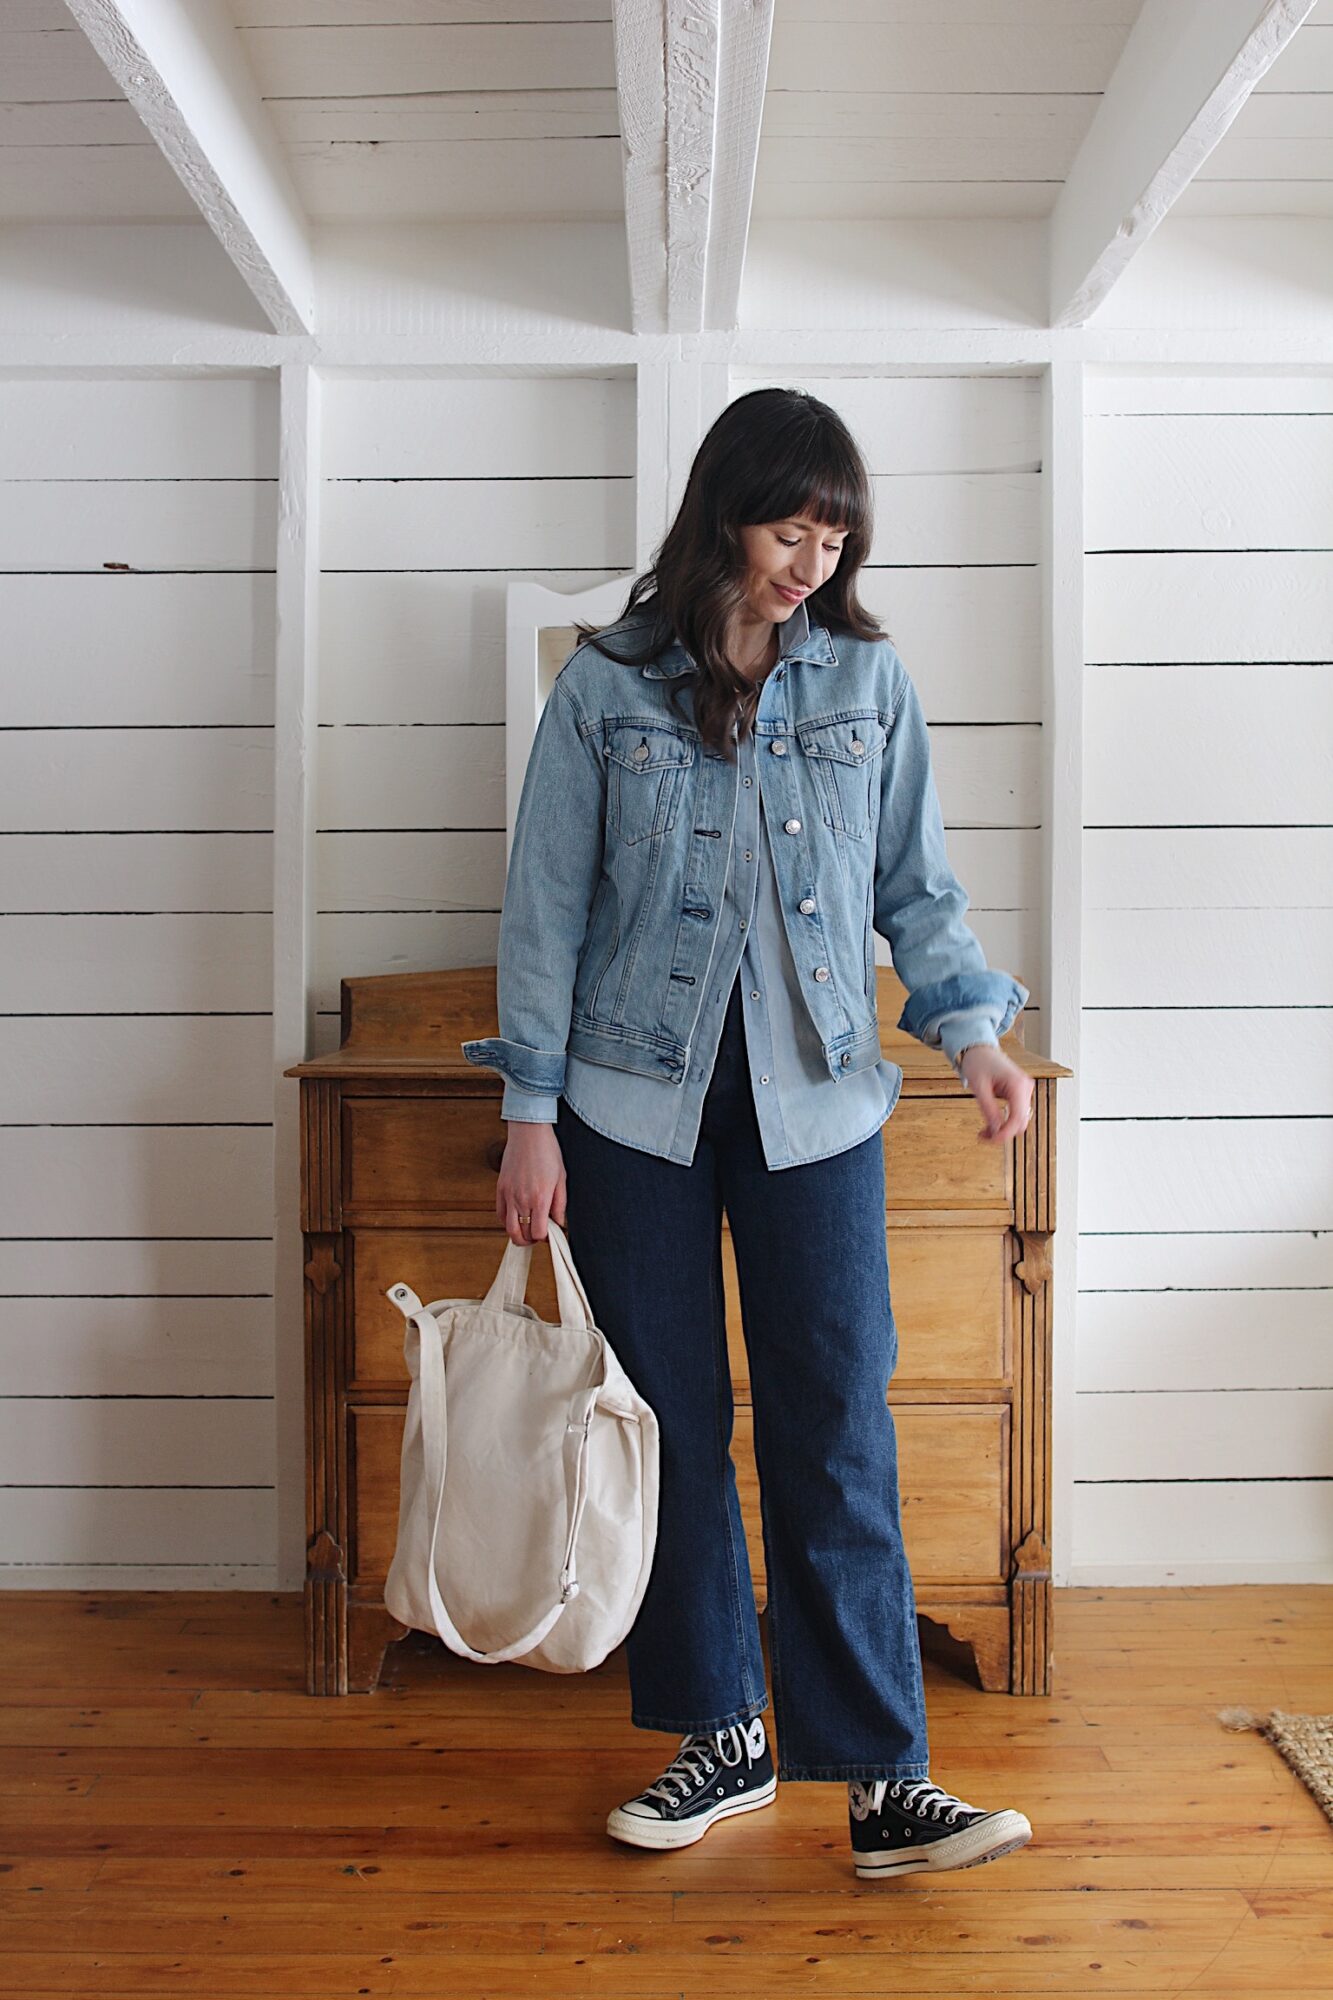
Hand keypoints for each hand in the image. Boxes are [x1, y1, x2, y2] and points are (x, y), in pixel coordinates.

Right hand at [496, 1122, 567, 1244]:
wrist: (529, 1133)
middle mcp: (522, 1199)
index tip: (550, 1233)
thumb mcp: (561, 1179)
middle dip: (530, 1241)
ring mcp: (509, 1195)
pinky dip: (507, 1222)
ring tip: (527, 1231)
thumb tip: (560, 1223)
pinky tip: (516, 1218)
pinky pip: (500, 1214)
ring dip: (517, 1235)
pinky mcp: (500, 1189)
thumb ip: (560, 1205)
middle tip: (538, 1236)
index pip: (538, 1232)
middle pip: (521, 1235)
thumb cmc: (547, 1152)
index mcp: (540, 1198)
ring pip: (508, 1228)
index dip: (545, 1238)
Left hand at [957, 1045, 1032, 1145]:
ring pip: (1018, 1120)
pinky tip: (991, 1123)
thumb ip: (988, 1109)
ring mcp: (1024, 1090)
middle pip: (1021, 1122)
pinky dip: (1004, 1121)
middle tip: (982, 1136)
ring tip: (983, 1131)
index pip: (1017, 1118)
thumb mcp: (979, 1087)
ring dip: (1003, 1129)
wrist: (979, 1049)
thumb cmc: (978, 1062)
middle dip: (1002, 1132)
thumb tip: (995, 1131)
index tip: (990, 1140)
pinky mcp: (1020, 1093)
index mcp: (1018, 1084)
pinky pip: (1015, 1113)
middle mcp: (1025, 1088)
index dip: (1005, 1133)